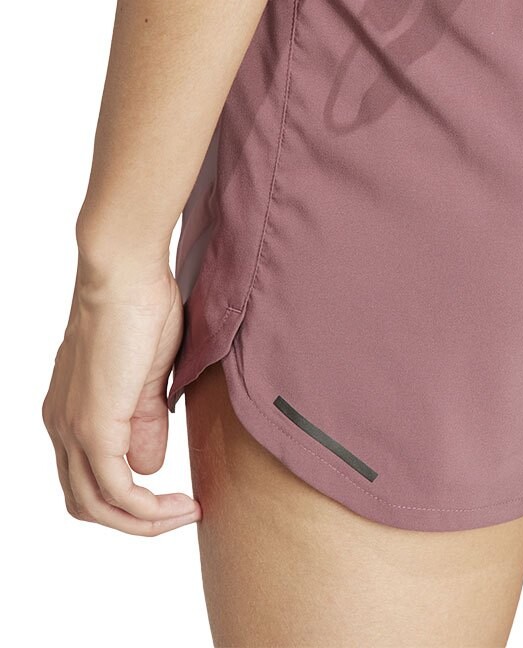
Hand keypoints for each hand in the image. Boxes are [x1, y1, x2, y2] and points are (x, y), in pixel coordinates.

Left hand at [41, 255, 201, 534]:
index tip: (177, 495)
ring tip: (187, 512)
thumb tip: (148, 465)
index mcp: (71, 412)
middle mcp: (61, 426)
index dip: (131, 499)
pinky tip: (180, 501)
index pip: (89, 479)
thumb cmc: (139, 306)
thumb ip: (145, 420)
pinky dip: (146, 508)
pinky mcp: (92, 426)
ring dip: (144, 521)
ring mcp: (72, 428)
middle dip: (137, 521)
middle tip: (183, 513)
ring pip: (96, 505)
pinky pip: (114, 490)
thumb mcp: (147, 375)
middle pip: (87, 503)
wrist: (123, 274)